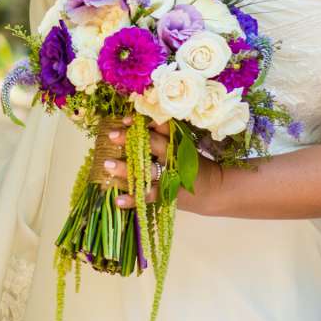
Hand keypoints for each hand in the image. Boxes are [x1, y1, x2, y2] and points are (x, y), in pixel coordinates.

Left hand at [94, 119, 220, 211]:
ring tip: (108, 165)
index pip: (162, 127)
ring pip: (147, 172)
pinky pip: (148, 197)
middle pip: (152, 145)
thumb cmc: (191, 164)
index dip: (143, 122)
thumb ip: (162, 134)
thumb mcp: (182, 146)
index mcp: (177, 143)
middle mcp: (174, 158)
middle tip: (112, 136)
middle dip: (131, 140)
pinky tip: (118, 200)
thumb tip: (130, 122)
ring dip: (126, 169)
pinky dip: (133, 200)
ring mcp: (171, 178)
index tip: (125, 120)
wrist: (213, 191)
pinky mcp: (168, 196)